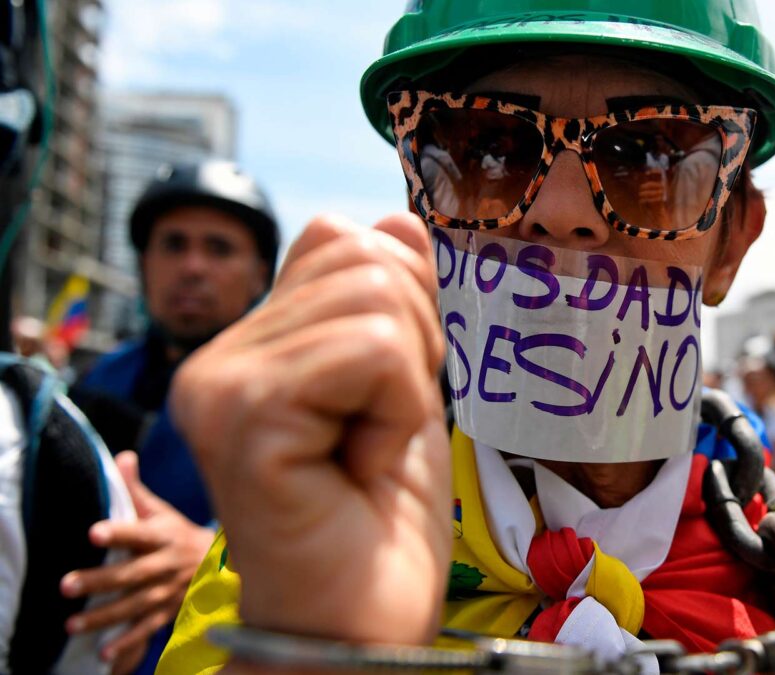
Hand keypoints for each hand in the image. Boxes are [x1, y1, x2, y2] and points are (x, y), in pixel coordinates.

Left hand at [60, 451, 213, 663]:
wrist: (222, 567)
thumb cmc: (180, 534)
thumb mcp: (163, 511)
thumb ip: (137, 490)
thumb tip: (121, 457)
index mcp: (165, 537)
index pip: (140, 534)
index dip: (119, 532)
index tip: (93, 532)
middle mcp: (168, 565)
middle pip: (132, 574)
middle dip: (100, 580)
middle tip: (66, 584)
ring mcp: (169, 592)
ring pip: (135, 605)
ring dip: (104, 616)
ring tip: (71, 624)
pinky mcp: (168, 613)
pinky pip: (146, 629)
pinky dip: (126, 641)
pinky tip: (103, 649)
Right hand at [170, 214, 450, 646]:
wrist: (360, 621)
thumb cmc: (380, 519)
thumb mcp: (404, 389)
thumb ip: (396, 302)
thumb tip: (397, 216)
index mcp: (250, 344)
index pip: (341, 239)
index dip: (404, 304)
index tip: (391, 394)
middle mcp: (218, 359)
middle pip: (364, 258)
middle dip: (414, 344)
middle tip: (384, 428)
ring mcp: (222, 385)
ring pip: (377, 299)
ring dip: (406, 384)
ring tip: (369, 449)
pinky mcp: (247, 418)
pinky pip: (375, 353)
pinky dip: (398, 411)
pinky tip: (362, 467)